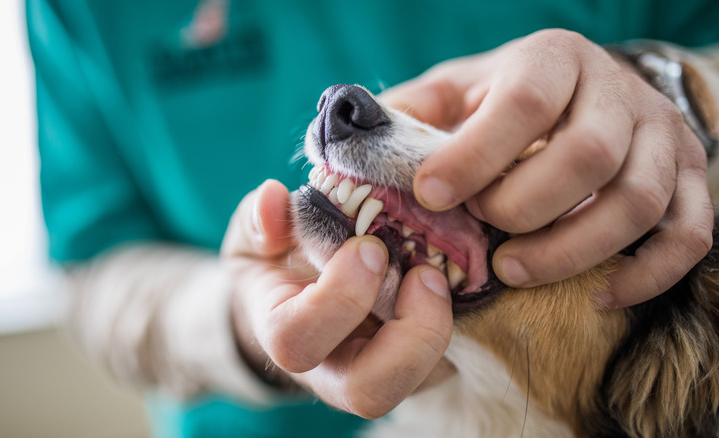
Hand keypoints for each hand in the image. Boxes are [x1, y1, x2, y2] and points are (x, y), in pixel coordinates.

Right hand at [221, 180, 454, 417]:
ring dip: (439, 329)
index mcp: (284, 334)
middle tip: (424, 273)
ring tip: (440, 275)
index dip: (338, 299)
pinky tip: (457, 278)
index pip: (298, 341)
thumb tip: (273, 198)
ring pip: (417, 384)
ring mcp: (376, 374)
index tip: (368, 246)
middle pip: (369, 393)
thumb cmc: (276, 263)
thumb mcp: (257, 235)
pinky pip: (446, 364)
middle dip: (407, 334)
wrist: (296, 297)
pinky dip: (461, 324)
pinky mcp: (416, 367)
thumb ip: (259, 219)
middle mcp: (331, 370)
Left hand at [379, 29, 713, 307]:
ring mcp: (662, 137)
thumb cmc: (500, 102)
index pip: (524, 102)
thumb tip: (349, 148)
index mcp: (552, 60)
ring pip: (639, 201)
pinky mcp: (689, 182)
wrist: (579, 94)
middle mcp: (616, 92)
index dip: (476, 154)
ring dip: (573, 249)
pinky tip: (596, 296)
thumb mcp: (450, 94)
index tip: (432, 195)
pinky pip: (688, 236)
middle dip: (525, 207)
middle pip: (588, 155)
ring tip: (515, 271)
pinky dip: (646, 275)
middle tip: (483, 234)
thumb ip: (406, 117)